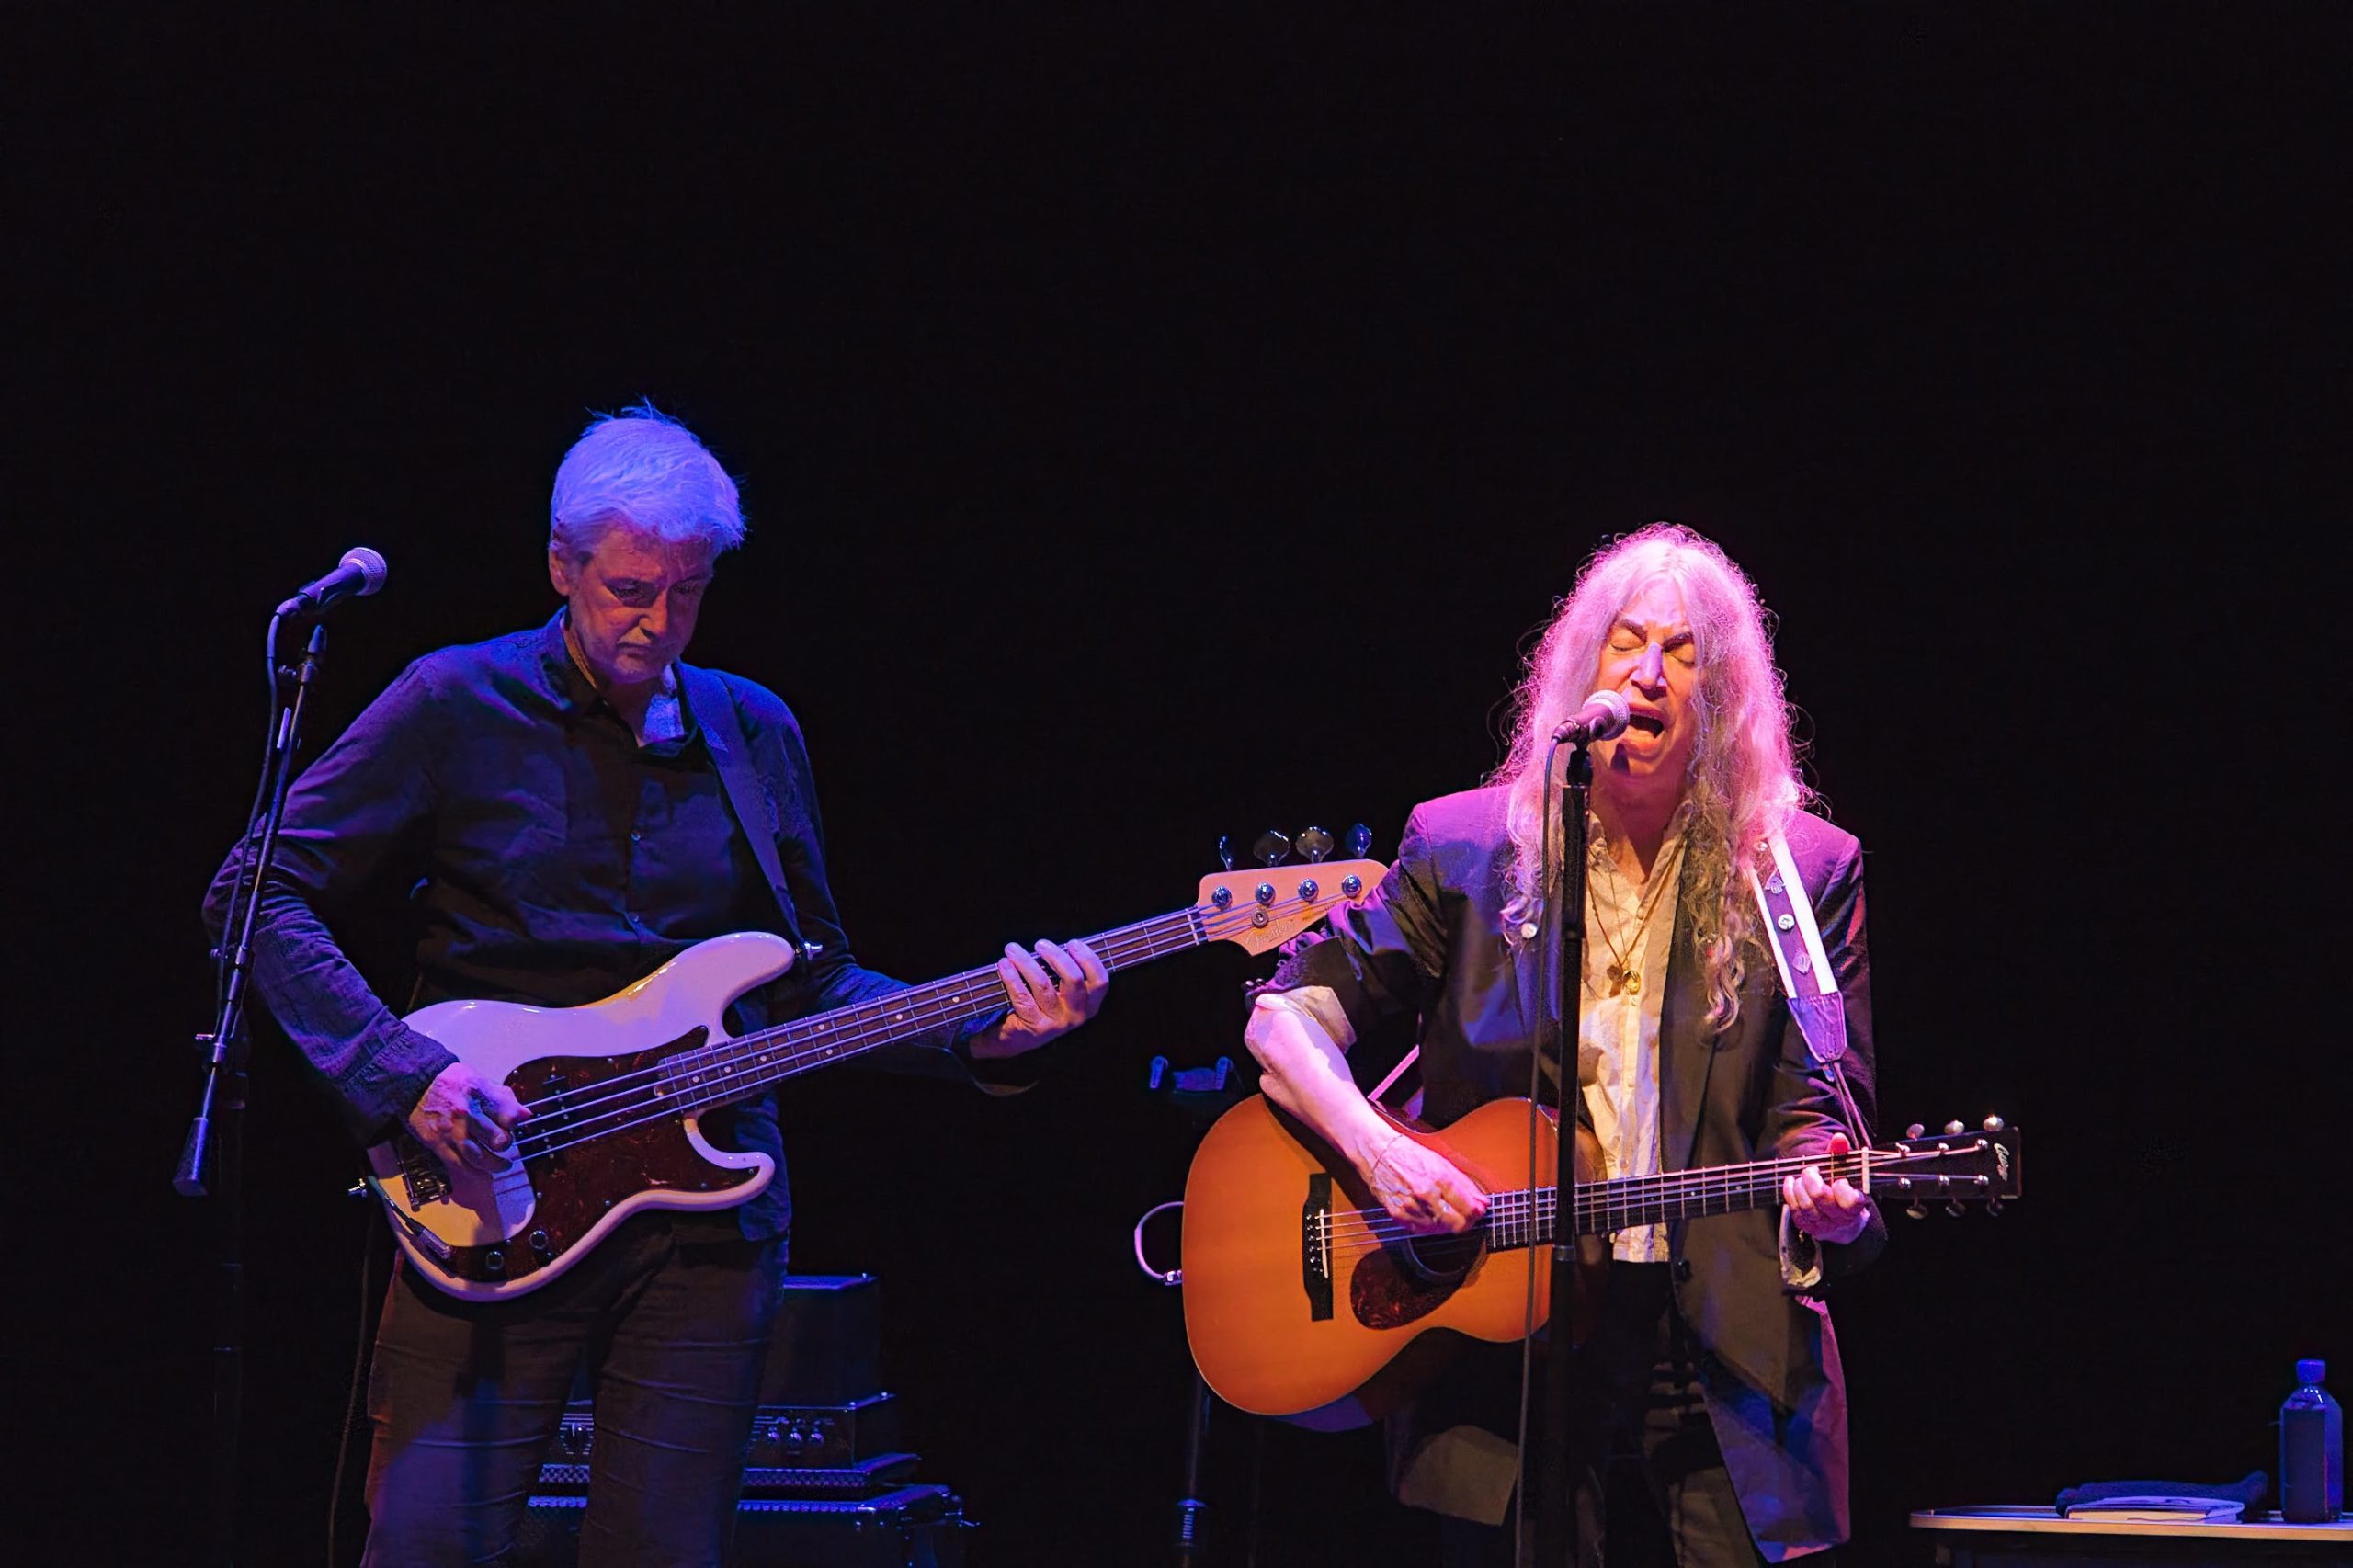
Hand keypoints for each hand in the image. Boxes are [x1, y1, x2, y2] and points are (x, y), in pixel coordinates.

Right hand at [406, 1061, 528, 1175]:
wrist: (415, 1084)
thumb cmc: (450, 1082)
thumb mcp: (480, 1080)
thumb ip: (503, 1098)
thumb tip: (525, 1114)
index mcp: (479, 1094)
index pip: (508, 1116)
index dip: (516, 1123)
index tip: (514, 1125)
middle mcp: (466, 1114)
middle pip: (497, 1139)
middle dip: (506, 1145)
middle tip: (506, 1145)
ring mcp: (451, 1131)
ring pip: (480, 1157)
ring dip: (495, 1165)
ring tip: (503, 1165)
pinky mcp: (438, 1143)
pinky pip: (459, 1164)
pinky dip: (474, 1173)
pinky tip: (484, 1174)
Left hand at [967, 939, 1109, 1058]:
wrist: (1017, 1037)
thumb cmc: (1040, 1004)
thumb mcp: (1060, 991)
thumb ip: (1064, 970)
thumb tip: (1056, 944)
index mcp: (1088, 1004)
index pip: (1099, 981)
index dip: (1088, 959)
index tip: (1072, 943)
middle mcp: (1076, 1015)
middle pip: (1073, 979)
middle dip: (1056, 956)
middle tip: (1040, 944)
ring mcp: (1056, 1023)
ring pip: (1043, 985)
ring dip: (1026, 962)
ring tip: (1012, 950)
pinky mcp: (1034, 1027)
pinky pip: (1022, 996)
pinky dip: (1011, 977)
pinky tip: (1004, 965)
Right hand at [1362, 1129, 1488, 1234]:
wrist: (1376, 1150)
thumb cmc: (1408, 1153)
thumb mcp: (1441, 1162)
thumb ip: (1464, 1184)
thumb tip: (1482, 1203)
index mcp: (1439, 1178)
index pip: (1468, 1209)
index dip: (1477, 1213)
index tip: (1479, 1211)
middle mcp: (1426, 1194)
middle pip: (1456, 1224)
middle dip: (1466, 1223)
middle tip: (1468, 1217)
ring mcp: (1411, 1206)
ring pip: (1440, 1229)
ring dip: (1448, 1224)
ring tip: (1448, 1213)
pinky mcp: (1397, 1214)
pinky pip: (1421, 1230)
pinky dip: (1430, 1226)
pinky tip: (1432, 1216)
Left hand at [1782, 1132, 1868, 1245]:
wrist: (1840, 1217)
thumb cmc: (1841, 1188)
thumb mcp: (1844, 1170)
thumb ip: (1841, 1154)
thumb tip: (1839, 1138)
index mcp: (1855, 1205)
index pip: (1850, 1201)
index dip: (1841, 1189)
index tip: (1838, 1179)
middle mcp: (1840, 1218)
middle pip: (1822, 1199)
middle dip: (1812, 1180)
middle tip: (1810, 1170)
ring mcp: (1823, 1224)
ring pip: (1807, 1207)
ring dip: (1800, 1187)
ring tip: (1801, 1177)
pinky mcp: (1808, 1226)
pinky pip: (1795, 1211)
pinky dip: (1790, 1194)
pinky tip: (1791, 1183)